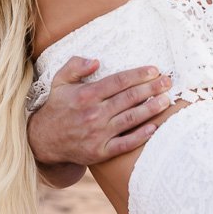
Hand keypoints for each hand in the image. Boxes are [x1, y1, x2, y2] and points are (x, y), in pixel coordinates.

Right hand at [26, 56, 172, 168]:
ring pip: (130, 119)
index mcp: (86, 95)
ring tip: (166, 101)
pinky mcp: (100, 152)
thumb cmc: (58, 106)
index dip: (138, 75)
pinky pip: (124, 144)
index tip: (154, 70)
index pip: (118, 82)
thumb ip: (75, 65)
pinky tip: (154, 127)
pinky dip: (140, 136)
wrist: (44, 140)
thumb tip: (96, 61)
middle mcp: (93, 114)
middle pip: (129, 99)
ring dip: (151, 109)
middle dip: (151, 89)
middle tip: (168, 82)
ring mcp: (97, 134)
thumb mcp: (59, 80)